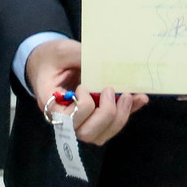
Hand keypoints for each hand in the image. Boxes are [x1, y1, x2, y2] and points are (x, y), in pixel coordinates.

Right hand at [24, 37, 148, 145]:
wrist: (47, 61)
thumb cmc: (51, 56)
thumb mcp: (63, 51)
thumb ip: (82, 57)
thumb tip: (110, 61)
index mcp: (51, 104)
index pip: (68, 119)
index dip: (83, 106)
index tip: (84, 86)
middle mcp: (64, 119)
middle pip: (87, 133)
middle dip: (106, 114)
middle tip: (110, 90)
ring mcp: (79, 122)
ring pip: (100, 135)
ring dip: (119, 117)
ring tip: (127, 96)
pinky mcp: (92, 118)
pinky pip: (111, 125)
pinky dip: (127, 113)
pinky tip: (140, 99)